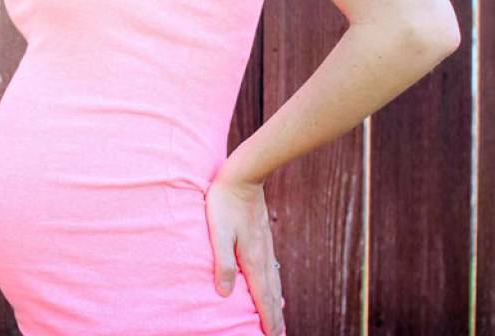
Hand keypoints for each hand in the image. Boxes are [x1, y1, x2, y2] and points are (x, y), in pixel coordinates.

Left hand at [205, 173, 285, 335]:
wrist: (244, 176)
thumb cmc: (225, 202)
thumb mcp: (218, 233)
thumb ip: (223, 262)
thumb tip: (226, 293)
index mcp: (252, 259)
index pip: (262, 296)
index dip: (267, 318)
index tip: (273, 335)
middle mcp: (263, 256)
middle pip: (272, 293)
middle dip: (275, 316)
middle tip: (279, 334)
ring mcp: (265, 246)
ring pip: (274, 281)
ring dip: (276, 302)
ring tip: (279, 318)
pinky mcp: (263, 238)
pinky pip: (272, 269)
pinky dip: (275, 285)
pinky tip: (274, 285)